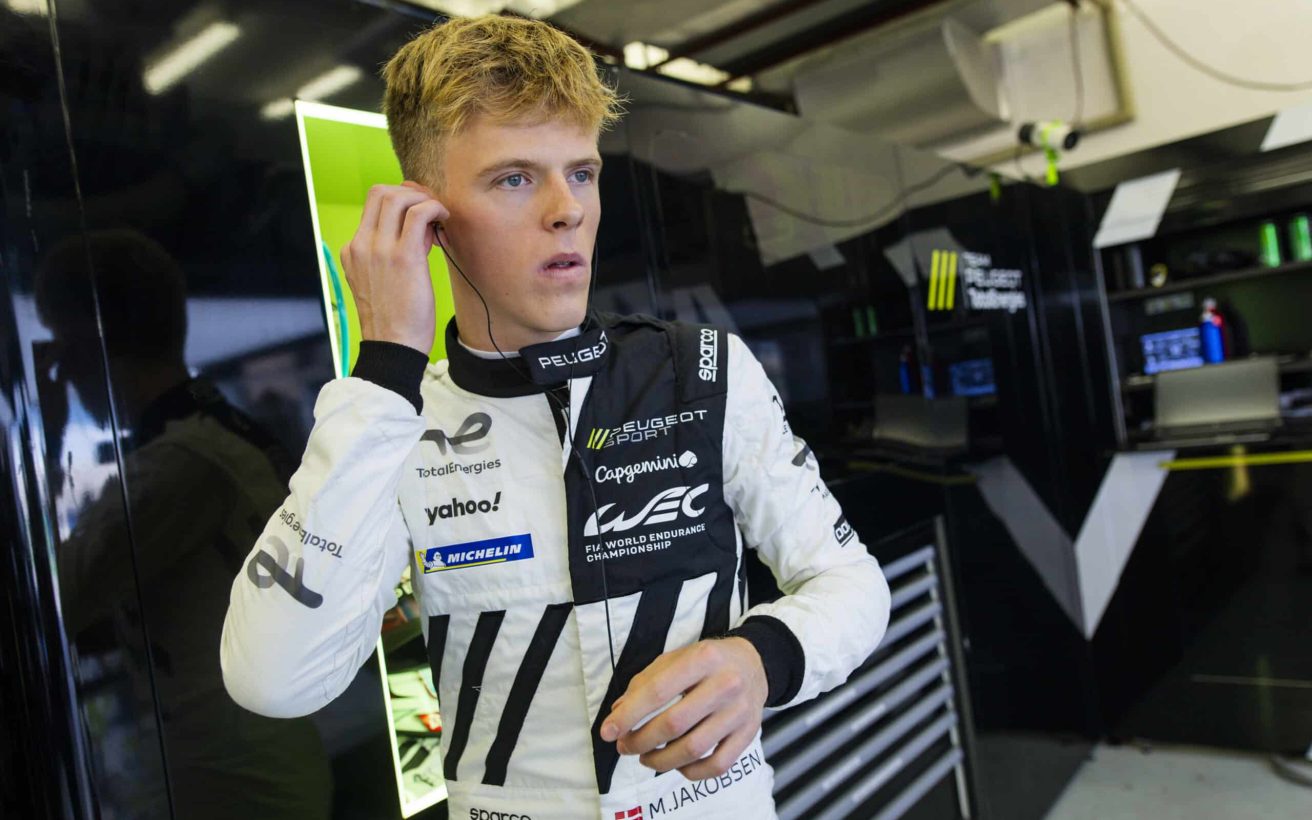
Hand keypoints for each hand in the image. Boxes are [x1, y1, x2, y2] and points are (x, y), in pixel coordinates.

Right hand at [339, 181, 448, 353]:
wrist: (393, 345)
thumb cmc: (395, 318)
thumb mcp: (383, 280)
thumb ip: (396, 251)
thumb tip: (423, 229)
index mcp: (352, 250)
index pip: (372, 205)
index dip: (400, 203)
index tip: (419, 219)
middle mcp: (360, 245)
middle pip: (380, 192)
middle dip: (410, 193)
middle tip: (431, 210)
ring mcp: (378, 249)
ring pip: (397, 197)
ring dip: (423, 199)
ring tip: (439, 218)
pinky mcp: (403, 257)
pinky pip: (418, 214)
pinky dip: (435, 208)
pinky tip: (444, 221)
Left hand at [600, 638, 767, 780]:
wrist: (754, 663)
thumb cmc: (707, 661)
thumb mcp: (675, 658)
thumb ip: (645, 683)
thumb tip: (619, 713)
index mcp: (702, 659)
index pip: (658, 691)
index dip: (629, 715)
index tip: (607, 732)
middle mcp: (725, 684)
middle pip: (674, 724)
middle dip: (640, 740)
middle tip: (624, 746)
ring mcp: (739, 712)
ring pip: (693, 749)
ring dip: (660, 760)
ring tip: (645, 757)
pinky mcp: (748, 734)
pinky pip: (717, 765)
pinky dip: (691, 772)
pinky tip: (677, 765)